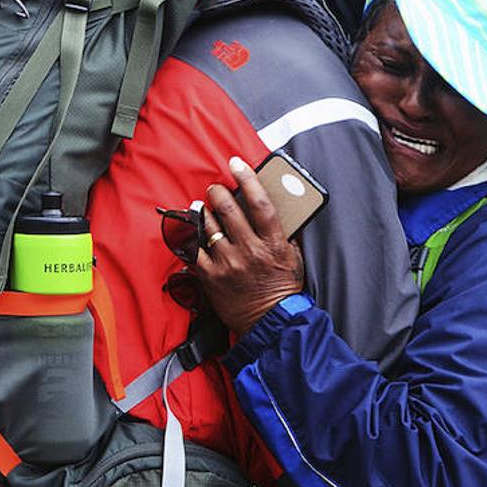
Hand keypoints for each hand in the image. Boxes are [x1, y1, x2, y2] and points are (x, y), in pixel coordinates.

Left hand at [193, 156, 304, 335]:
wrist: (269, 322)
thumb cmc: (282, 290)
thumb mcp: (293, 257)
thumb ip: (285, 234)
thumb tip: (275, 209)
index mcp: (273, 243)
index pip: (261, 203)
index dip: (248, 179)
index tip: (237, 164)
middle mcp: (249, 250)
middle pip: (228, 209)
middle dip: (218, 192)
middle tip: (216, 188)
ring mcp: (228, 263)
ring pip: (208, 226)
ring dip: (204, 211)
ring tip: (203, 206)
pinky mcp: (211, 276)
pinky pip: (194, 250)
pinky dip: (192, 238)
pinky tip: (193, 232)